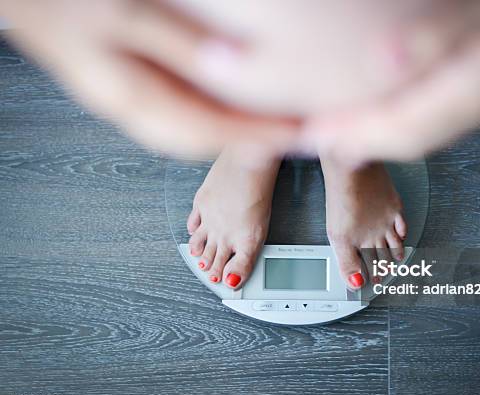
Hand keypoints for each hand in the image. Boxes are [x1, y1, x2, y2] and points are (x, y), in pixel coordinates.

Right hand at [0, 0, 298, 158]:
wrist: (32, 4)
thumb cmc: (71, 5)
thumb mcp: (129, 17)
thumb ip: (179, 44)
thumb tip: (232, 63)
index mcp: (133, 99)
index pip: (210, 130)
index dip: (256, 135)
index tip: (293, 133)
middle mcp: (135, 113)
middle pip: (205, 140)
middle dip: (251, 141)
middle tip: (292, 133)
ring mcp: (133, 109)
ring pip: (195, 134)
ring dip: (235, 134)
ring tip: (271, 127)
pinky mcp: (136, 97)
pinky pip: (183, 118)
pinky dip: (214, 121)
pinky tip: (232, 111)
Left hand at [301, 0, 479, 164]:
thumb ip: (439, 37)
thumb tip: (386, 60)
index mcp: (473, 94)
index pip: (399, 130)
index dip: (353, 135)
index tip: (312, 135)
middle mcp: (471, 108)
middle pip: (402, 138)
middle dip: (356, 140)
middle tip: (311, 138)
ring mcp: (473, 103)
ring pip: (412, 131)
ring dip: (371, 133)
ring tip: (334, 131)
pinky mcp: (472, 93)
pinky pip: (424, 117)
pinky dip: (394, 120)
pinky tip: (377, 111)